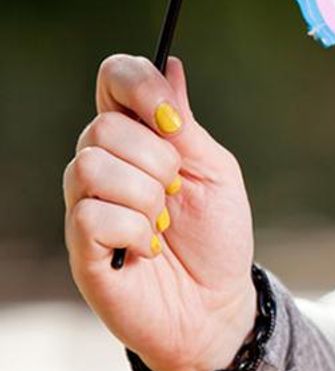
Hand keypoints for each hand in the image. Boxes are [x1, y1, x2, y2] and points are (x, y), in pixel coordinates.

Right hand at [63, 54, 256, 370]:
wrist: (218, 305)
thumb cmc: (218, 238)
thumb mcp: (215, 172)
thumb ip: (186, 124)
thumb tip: (170, 64)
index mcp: (139, 138)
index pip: (113, 79)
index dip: (137, 84)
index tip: (171, 119)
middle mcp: (104, 164)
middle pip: (103, 126)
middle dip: (157, 160)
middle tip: (177, 192)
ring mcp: (87, 204)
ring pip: (93, 167)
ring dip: (146, 197)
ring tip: (163, 224)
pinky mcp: (81, 246)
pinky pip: (92, 214)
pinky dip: (135, 231)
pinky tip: (148, 249)